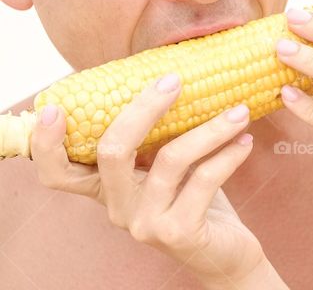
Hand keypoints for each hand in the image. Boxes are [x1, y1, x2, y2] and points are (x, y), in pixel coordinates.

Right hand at [30, 73, 278, 288]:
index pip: (59, 173)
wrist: (226, 253)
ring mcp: (145, 223)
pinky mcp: (178, 232)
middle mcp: (118, 208)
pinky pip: (204, 179)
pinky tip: (245, 141)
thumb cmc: (197, 199)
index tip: (53, 109)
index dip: (47, 145)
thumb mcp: (169, 168)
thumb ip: (158, 138)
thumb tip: (169, 78)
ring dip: (210, 129)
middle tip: (175, 80)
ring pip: (171, 160)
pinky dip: (228, 154)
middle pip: (113, 151)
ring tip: (239, 111)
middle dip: (144, 108)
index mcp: (108, 189)